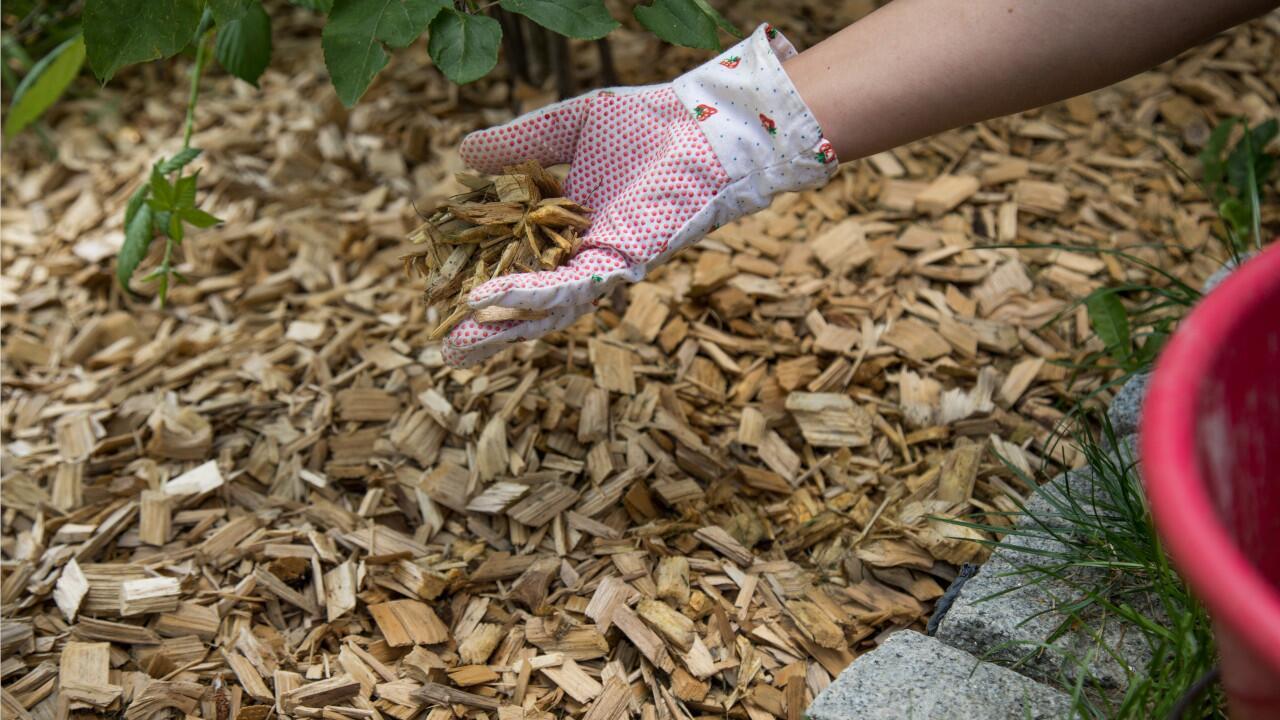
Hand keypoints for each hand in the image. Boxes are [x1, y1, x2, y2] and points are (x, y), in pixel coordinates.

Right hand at [443, 23, 837, 366]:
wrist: (704, 123)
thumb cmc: (646, 123)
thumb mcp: (565, 127)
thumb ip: (518, 143)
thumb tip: (463, 156)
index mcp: (570, 227)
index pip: (517, 262)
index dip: (479, 277)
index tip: (438, 292)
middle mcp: (586, 254)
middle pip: (531, 301)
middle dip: (489, 328)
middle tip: (446, 350)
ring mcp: (606, 263)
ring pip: (548, 306)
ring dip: (502, 325)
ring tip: (458, 344)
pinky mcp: (625, 261)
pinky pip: (573, 285)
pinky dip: (531, 294)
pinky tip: (491, 300)